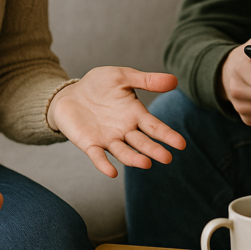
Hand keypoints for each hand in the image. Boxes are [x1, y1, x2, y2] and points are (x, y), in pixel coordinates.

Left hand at [46, 67, 186, 177]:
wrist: (70, 93)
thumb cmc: (99, 85)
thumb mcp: (123, 77)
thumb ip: (146, 80)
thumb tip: (174, 79)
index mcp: (135, 114)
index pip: (154, 127)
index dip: (167, 135)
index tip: (181, 144)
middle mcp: (124, 130)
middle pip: (142, 142)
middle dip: (154, 150)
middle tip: (167, 158)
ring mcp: (108, 139)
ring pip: (123, 152)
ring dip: (133, 159)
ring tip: (145, 164)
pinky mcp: (90, 143)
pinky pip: (98, 156)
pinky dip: (104, 164)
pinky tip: (111, 172)